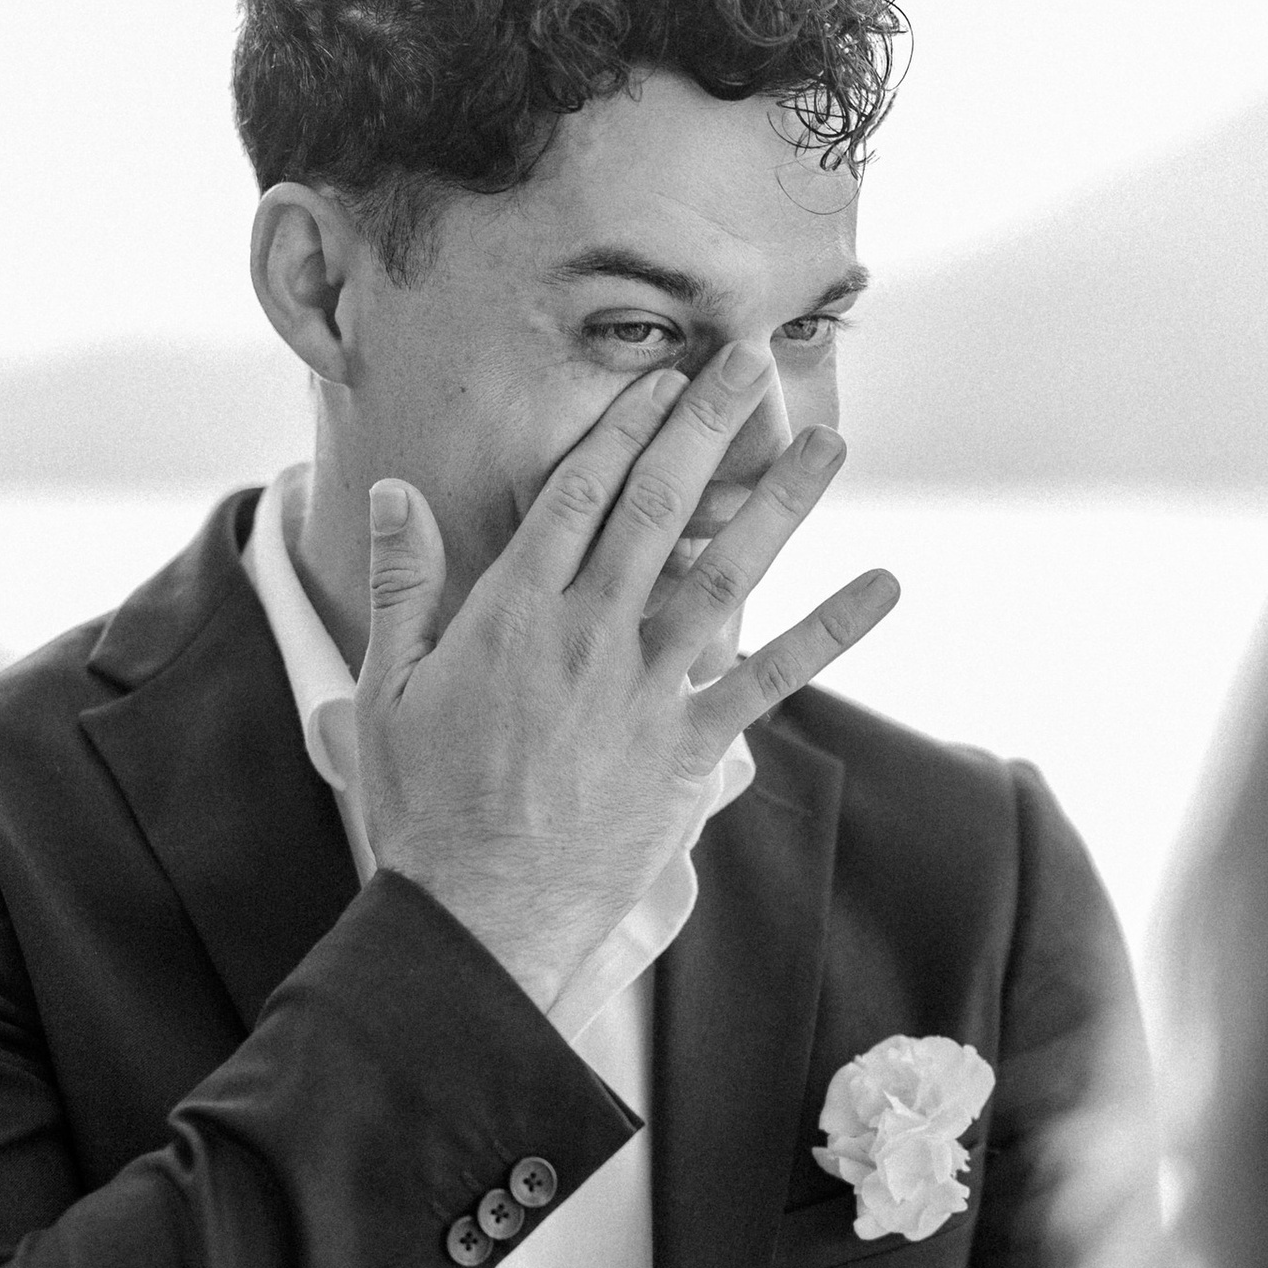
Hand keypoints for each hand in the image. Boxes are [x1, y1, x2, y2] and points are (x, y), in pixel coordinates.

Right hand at [356, 338, 896, 1010]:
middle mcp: (589, 633)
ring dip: (782, 502)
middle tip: (751, 357)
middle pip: (659, 505)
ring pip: (726, 571)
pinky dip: (833, 629)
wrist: (478, 911)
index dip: (623, 428)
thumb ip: (402, 587)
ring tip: (830, 441)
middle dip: (707, 423)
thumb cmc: (424, 809)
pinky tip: (884, 585)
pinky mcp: (691, 746)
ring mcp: (647, 687)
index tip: (661, 377)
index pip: (577, 493)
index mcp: (513, 612)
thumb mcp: (382, 691)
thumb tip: (390, 493)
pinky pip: (772, 676)